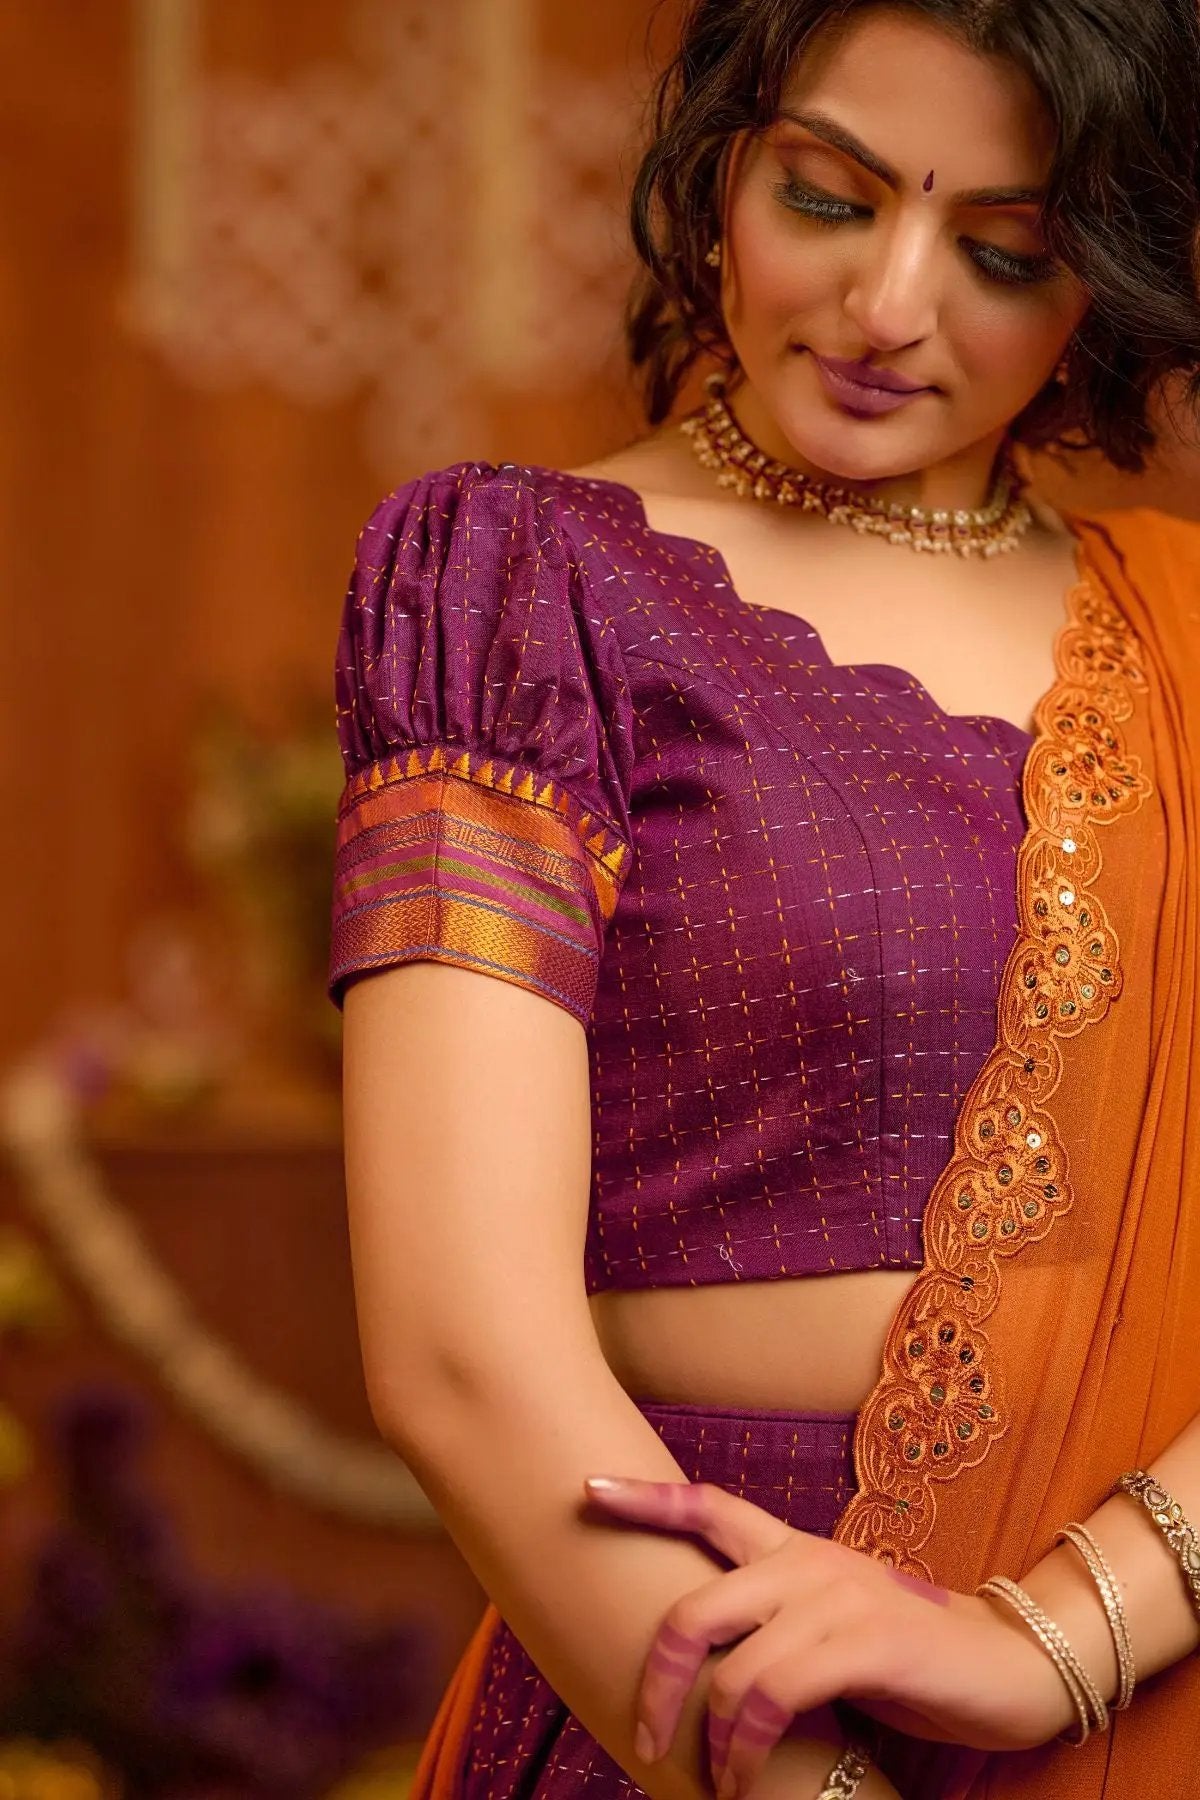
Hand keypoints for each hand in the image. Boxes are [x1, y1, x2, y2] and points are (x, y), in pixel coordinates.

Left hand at [582, 1474, 1073, 1799]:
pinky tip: (746, 1778)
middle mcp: (807, 1561)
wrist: (1007, 1665)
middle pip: (694, 1608)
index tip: (585, 1489)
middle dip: (657, 1680)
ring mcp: (836, 1598)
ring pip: (733, 1669)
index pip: (708, 1506)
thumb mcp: (830, 1625)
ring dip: (712, 1740)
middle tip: (644, 1735)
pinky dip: (749, 1747)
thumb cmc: (908, 1655)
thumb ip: (773, 1625)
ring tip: (716, 1779)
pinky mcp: (867, 1643)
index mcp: (794, 1548)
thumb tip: (701, 1668)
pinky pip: (777, 1696)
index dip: (644, 1499)